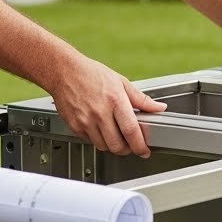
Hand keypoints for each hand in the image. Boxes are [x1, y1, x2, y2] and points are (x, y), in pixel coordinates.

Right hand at [48, 52, 166, 156]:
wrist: (63, 71)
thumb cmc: (91, 74)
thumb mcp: (121, 82)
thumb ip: (141, 99)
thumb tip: (159, 108)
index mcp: (115, 101)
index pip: (131, 131)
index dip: (140, 146)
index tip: (145, 151)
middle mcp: (100, 113)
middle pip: (117, 145)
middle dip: (127, 149)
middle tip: (130, 145)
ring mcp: (86, 121)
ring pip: (104, 147)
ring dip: (112, 146)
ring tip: (115, 135)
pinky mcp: (75, 126)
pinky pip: (90, 141)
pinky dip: (98, 140)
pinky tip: (100, 128)